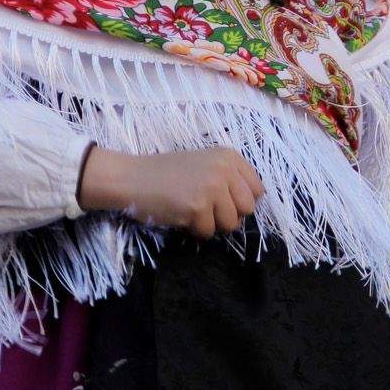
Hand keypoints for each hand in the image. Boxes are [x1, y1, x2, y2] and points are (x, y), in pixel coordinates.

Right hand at [78, 146, 263, 239]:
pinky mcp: (197, 207)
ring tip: (191, 211)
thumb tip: (248, 206)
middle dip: (229, 215)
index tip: (224, 202)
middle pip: (247, 209)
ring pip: (231, 224)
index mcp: (228, 156)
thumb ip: (227, 178)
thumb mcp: (203, 164)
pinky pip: (208, 232)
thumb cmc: (165, 173)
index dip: (241, 201)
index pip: (257, 189)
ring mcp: (211, 188)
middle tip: (206, 210)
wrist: (132, 178)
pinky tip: (180, 215)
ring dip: (211, 224)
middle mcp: (224, 169)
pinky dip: (194, 230)